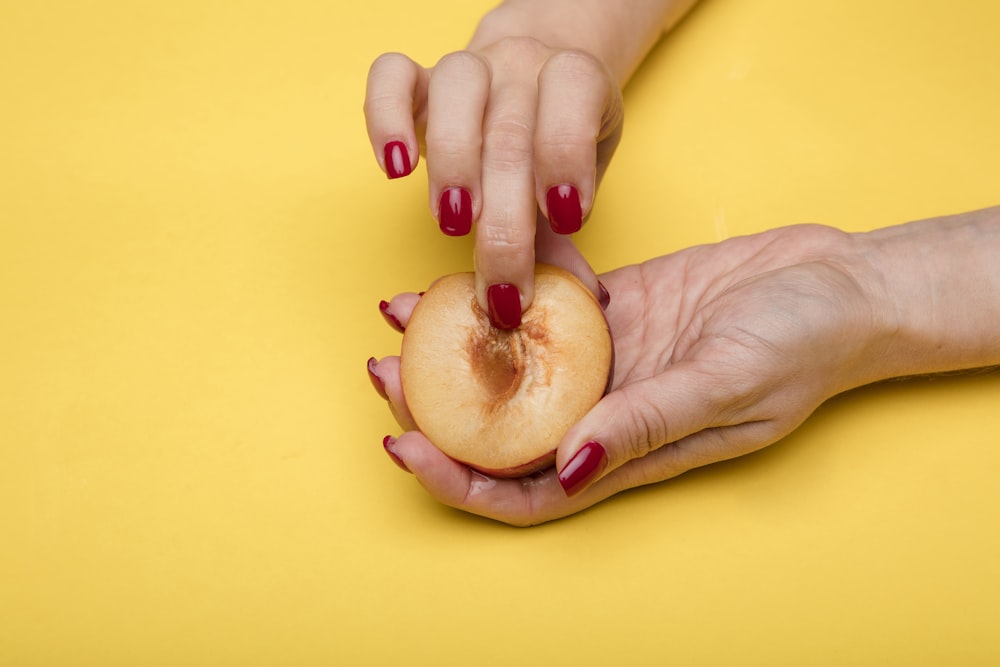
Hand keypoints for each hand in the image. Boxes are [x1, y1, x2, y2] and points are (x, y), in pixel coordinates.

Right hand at [364, 36, 623, 326]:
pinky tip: (396, 168)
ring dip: (454, 163)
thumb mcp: (573, 184)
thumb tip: (586, 300)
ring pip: (455, 88)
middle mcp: (522, 65)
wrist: (532, 83)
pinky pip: (390, 75)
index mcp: (575, 80)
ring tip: (454, 223)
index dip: (568, 155)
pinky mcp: (417, 80)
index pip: (575, 93)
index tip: (566, 220)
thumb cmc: (551, 149)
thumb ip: (566, 238)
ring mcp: (470, 67)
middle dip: (505, 217)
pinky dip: (386, 118)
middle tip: (501, 280)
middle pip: (510, 131)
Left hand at [369, 224, 893, 524]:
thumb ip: (649, 424)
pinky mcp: (616, 306)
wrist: (840, 284)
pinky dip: (509, 288)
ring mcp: (609, 357)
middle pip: (502, 426)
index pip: (528, 489)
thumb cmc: (801, 344)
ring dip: (456, 341)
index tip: (403, 444)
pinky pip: (548, 302)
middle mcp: (608, 410)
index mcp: (630, 450)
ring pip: (514, 362)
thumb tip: (571, 466)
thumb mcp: (728, 383)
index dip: (460, 480)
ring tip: (402, 310)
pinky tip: (474, 266)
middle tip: (382, 368)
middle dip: (435, 406)